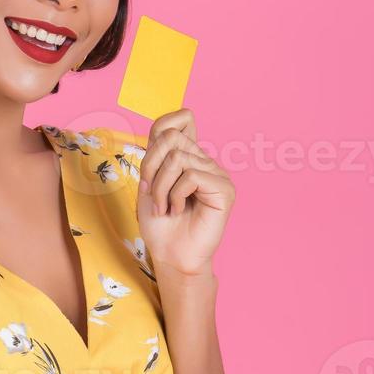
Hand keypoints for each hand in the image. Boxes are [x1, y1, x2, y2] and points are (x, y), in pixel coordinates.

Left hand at [136, 108, 234, 277]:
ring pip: (178, 158)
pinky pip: (191, 176)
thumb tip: (174, 123)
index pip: (181, 120)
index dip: (162, 128)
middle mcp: (204, 161)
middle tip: (151, 194)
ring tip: (164, 207)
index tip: (150, 168)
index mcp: (188, 157)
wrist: (170, 254)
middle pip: (171, 137)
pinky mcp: (224, 189)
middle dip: (151, 166)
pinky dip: (175, 195)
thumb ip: (158, 151)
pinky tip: (178, 211)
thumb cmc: (159, 223)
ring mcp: (216, 174)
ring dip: (160, 187)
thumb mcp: (149, 181)